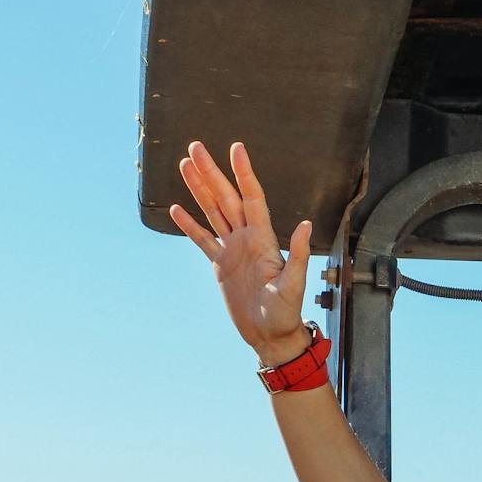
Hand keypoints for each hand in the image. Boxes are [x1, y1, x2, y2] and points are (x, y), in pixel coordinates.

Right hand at [169, 141, 313, 362]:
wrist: (271, 335)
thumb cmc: (286, 312)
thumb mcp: (294, 284)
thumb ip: (299, 255)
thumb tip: (305, 225)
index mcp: (263, 239)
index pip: (252, 197)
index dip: (244, 173)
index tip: (236, 148)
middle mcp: (247, 238)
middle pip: (226, 197)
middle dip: (211, 172)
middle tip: (195, 147)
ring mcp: (232, 250)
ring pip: (213, 212)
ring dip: (199, 189)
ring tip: (185, 165)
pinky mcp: (220, 265)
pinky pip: (202, 240)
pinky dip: (190, 225)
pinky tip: (176, 208)